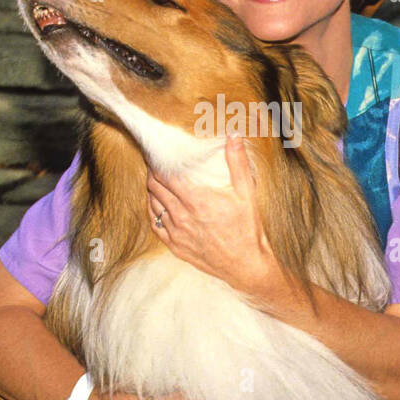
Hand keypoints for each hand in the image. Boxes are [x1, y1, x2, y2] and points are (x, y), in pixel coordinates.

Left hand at [147, 134, 280, 299]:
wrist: (246, 265)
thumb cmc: (248, 229)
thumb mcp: (247, 193)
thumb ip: (237, 162)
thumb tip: (233, 135)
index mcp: (197, 200)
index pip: (165, 175)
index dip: (158, 162)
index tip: (157, 154)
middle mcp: (182, 216)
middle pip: (155, 187)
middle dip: (152, 173)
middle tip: (154, 164)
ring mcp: (176, 233)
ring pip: (152, 205)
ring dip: (151, 191)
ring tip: (154, 181)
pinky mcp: (175, 246)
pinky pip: (154, 224)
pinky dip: (151, 211)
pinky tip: (154, 204)